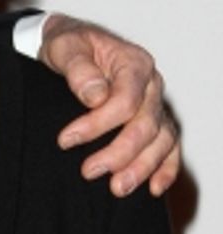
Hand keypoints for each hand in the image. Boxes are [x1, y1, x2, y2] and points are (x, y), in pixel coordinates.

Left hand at [38, 13, 178, 196]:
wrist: (74, 45)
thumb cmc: (69, 45)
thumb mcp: (65, 47)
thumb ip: (78, 68)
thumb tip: (95, 96)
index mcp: (133, 63)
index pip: (125, 100)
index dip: (97, 124)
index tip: (65, 140)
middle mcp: (152, 85)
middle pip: (146, 125)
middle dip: (119, 152)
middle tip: (89, 171)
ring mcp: (155, 104)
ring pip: (162, 140)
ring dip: (142, 167)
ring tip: (117, 188)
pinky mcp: (153, 120)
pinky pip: (169, 146)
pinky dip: (166, 168)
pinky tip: (153, 188)